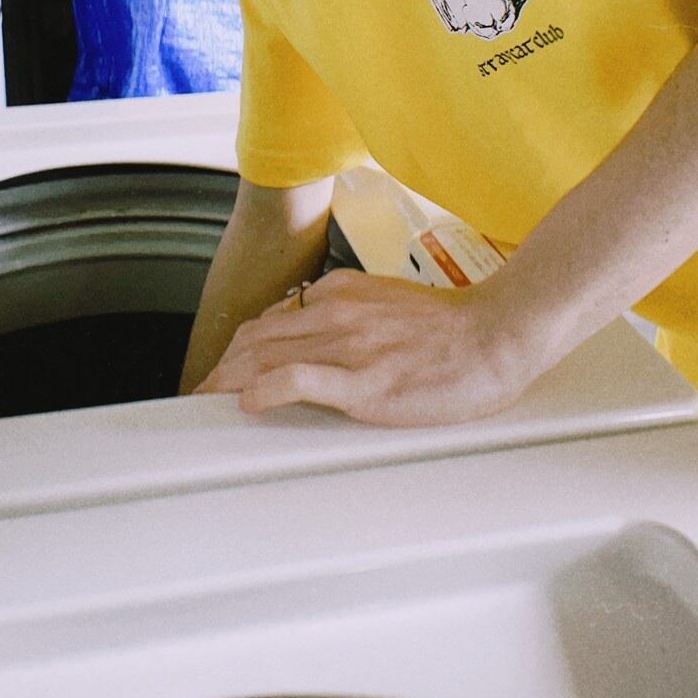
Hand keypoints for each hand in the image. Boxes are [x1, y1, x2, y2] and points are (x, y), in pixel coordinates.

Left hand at [193, 269, 535, 426]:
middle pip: (256, 338)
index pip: (272, 320)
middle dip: (221, 368)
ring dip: (229, 381)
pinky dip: (266, 390)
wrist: (495, 334)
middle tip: (202, 395)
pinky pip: (299, 380)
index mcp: (341, 293)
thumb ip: (349, 314)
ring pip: (266, 356)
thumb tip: (315, 335)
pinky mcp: (364, 382)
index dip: (240, 348)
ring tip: (208, 403)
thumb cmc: (452, 329)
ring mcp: (348, 346)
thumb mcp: (387, 304)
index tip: (225, 370)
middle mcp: (336, 313)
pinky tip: (249, 404)